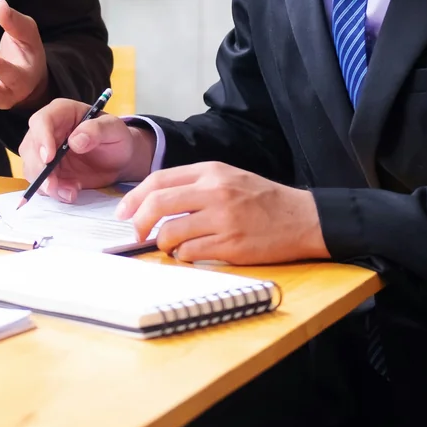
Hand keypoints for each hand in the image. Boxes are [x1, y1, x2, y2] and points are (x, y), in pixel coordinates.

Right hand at [18, 98, 153, 201]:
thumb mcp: (114, 129)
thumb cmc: (115, 137)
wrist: (117, 159)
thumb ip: (97, 130)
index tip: (49, 158)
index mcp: (61, 112)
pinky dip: (53, 192)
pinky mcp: (46, 171)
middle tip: (54, 185)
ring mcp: (43, 152)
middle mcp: (46, 130)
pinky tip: (70, 194)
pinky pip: (40, 183)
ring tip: (70, 193)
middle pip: (30, 147)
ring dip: (46, 184)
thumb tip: (75, 141)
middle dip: (39, 168)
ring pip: (31, 168)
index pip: (41, 121)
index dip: (41, 139)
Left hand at [116, 161, 328, 263]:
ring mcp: (223, 219)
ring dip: (164, 243)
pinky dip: (184, 256)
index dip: (133, 198)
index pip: (158, 180)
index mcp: (211, 171)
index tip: (123, 213)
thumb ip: (193, 185)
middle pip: (157, 204)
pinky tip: (194, 252)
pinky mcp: (231, 245)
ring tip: (174, 245)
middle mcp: (215, 191)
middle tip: (135, 234)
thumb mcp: (228, 178)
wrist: (304, 218)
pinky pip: (190, 253)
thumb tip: (152, 203)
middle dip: (138, 222)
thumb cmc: (262, 200)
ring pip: (171, 233)